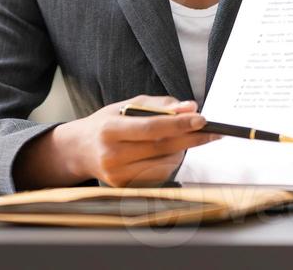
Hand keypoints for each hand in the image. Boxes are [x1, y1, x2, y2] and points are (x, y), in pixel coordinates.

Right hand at [41, 95, 221, 188]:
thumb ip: (159, 105)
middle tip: (212, 131)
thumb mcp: (126, 106)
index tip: (201, 119)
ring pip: (164, 164)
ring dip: (181, 151)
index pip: (152, 127)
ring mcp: (118, 175)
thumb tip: (189, 107)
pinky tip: (169, 153)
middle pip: (162, 147)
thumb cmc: (106, 124)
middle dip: (191, 138)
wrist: (80, 150)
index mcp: (109, 130)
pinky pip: (159, 176)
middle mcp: (112, 155)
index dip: (179, 124)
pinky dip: (170, 163)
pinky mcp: (125, 188)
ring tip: (182, 140)